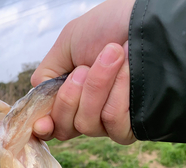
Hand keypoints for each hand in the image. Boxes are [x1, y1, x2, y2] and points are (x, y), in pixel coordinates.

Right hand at [31, 0, 135, 144]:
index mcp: (70, 96)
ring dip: (97, 87)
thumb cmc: (111, 25)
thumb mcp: (68, 42)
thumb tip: (38, 100)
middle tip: (84, 68)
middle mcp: (87, 113)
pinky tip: (127, 72)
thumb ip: (46, 73)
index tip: (43, 123)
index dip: (44, 127)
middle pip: (65, 128)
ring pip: (87, 124)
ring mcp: (107, 122)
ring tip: (113, 55)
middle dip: (70, 97)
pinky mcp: (129, 126)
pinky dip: (117, 94)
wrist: (147, 21)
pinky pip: (112, 122)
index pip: (52, 124)